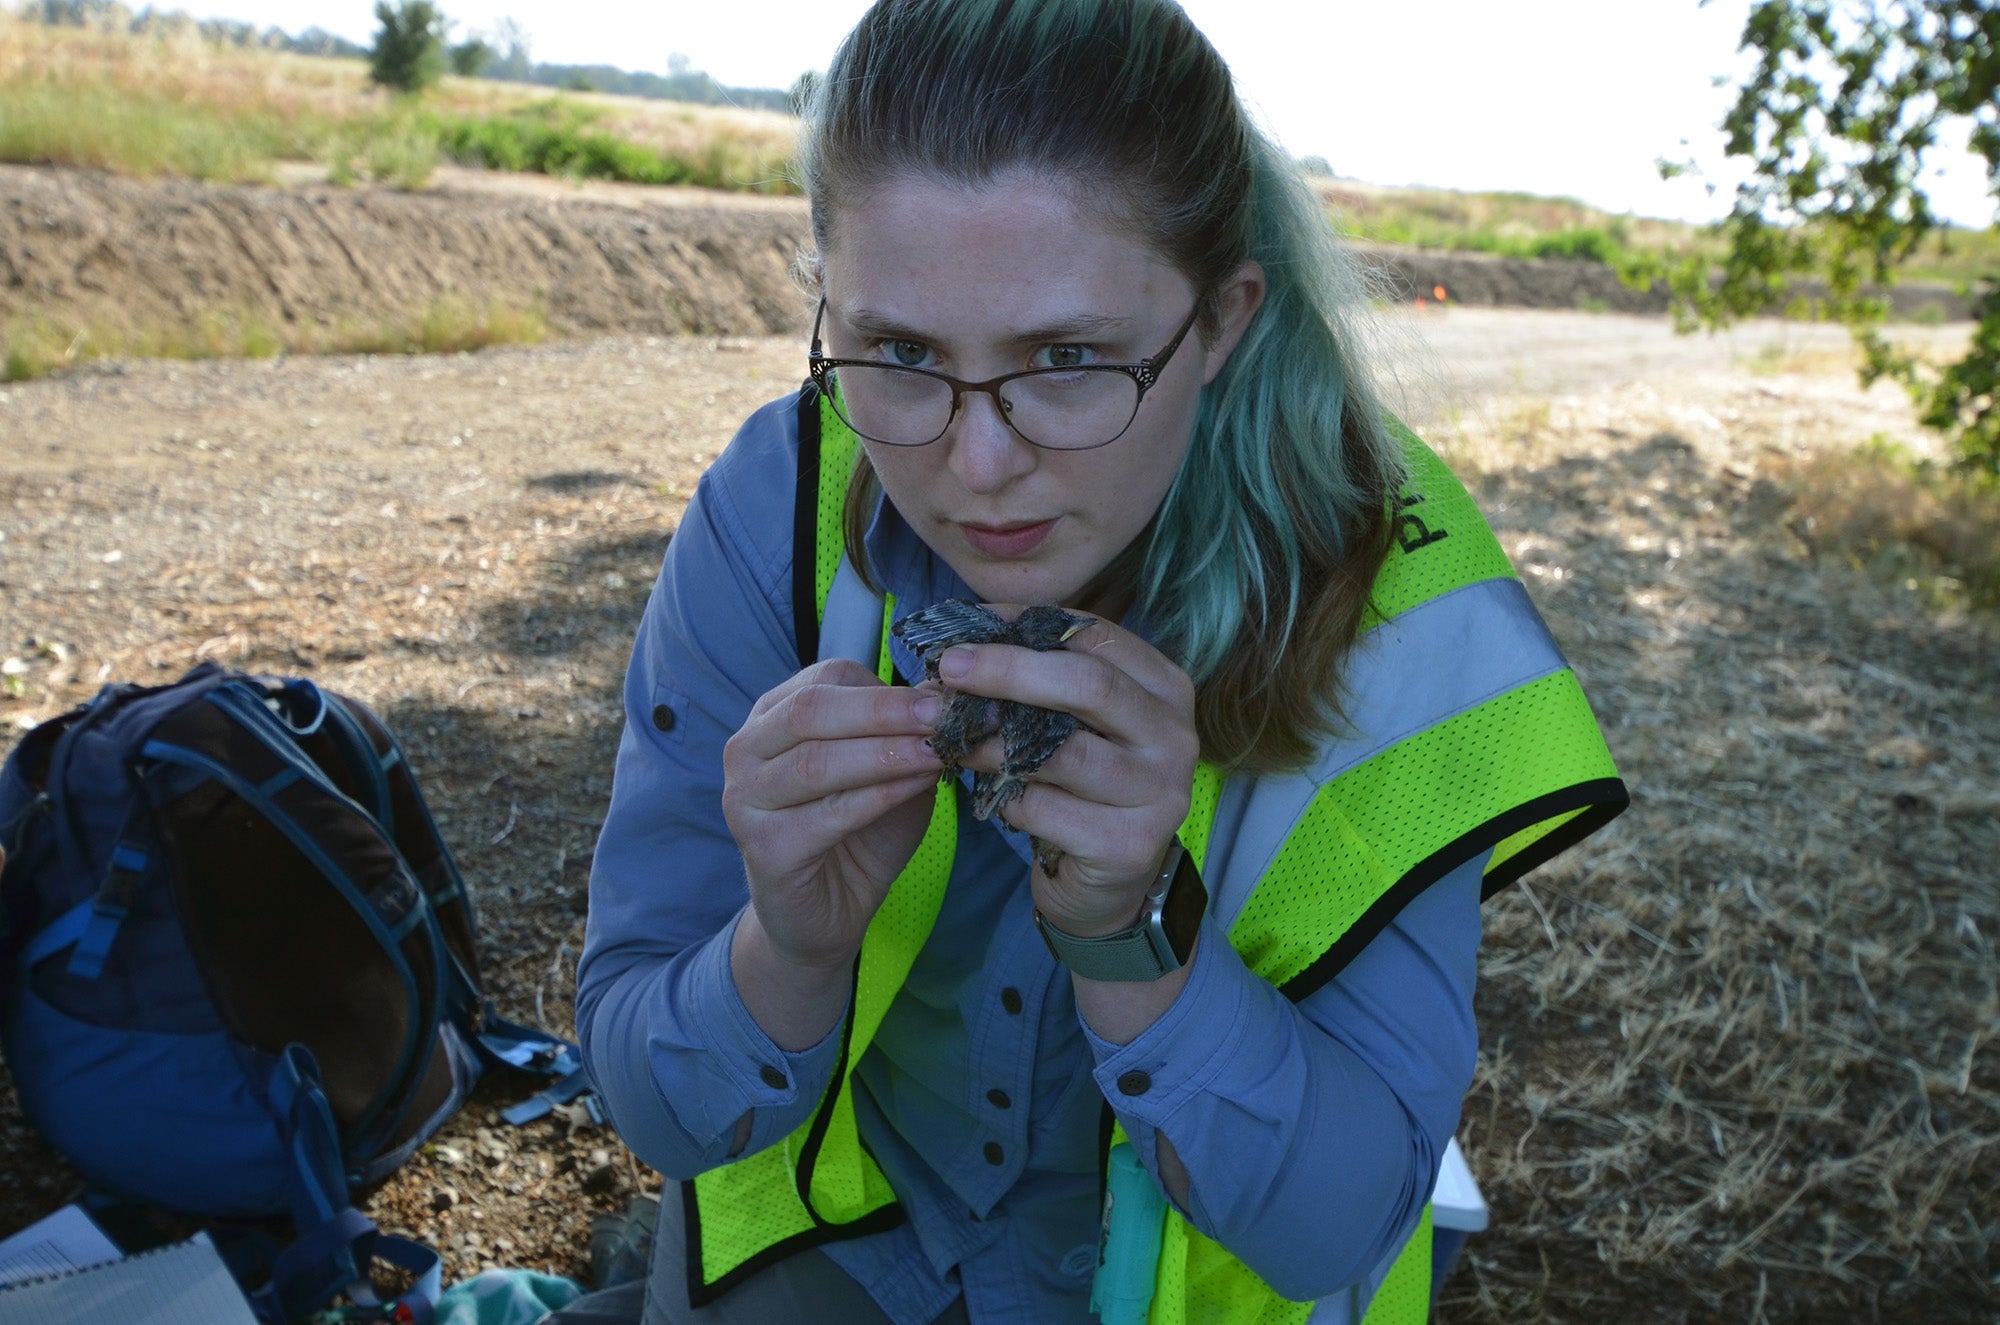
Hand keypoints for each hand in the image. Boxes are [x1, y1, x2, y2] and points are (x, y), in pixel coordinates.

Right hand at [722, 660, 942, 976]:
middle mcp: (747, 750)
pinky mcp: (764, 848)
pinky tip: (916, 787)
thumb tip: (945, 694)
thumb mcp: (891, 772)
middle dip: (884, 711)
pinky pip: (827, 814)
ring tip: (936, 754)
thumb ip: (907, 734)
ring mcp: (746, 799)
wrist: (827, 913)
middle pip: (812, 710)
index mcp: (773, 717)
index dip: (887, 687)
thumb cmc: (859, 833)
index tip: (943, 699)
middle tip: (941, 718)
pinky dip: (878, 796)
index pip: (826, 679)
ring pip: (817, 761)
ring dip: (885, 754)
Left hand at [936, 613, 1197, 936]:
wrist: (1109, 883)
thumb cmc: (1084, 786)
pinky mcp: (1128, 846)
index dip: (1025, 624)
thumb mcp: (1075, 723)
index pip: (1096, 636)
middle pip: (1089, 684)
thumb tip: (964, 640)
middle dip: (1009, 669)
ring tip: (948, 733)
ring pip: (1060, 752)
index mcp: (1165, 689)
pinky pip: (1044, 808)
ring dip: (991, 740)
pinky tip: (985, 793)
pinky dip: (1003, 796)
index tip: (967, 625)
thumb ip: (1041, 679)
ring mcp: (1159, 794)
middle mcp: (1174, 737)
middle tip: (949, 667)